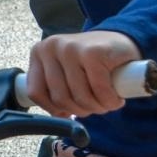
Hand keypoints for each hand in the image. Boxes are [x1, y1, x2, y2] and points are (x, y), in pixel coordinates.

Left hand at [25, 30, 142, 118]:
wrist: (121, 41)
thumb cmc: (91, 63)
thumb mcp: (64, 72)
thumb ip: (54, 89)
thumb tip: (59, 115)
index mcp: (39, 53)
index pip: (35, 92)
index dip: (54, 109)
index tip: (69, 111)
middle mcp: (50, 47)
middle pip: (60, 98)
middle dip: (81, 110)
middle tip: (95, 106)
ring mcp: (71, 48)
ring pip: (80, 97)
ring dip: (98, 107)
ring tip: (106, 102)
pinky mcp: (94, 52)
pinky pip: (100, 90)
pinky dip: (110, 101)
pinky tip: (116, 98)